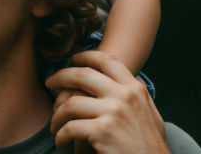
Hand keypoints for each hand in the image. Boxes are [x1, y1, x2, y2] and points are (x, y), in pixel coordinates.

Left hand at [46, 51, 169, 153]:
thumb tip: (122, 81)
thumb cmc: (150, 147)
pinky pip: (70, 127)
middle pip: (83, 75)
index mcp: (136, 89)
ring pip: (71, 102)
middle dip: (61, 77)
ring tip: (54, 125)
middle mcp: (125, 95)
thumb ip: (134, 96)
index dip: (86, 56)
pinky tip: (61, 142)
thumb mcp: (149, 113)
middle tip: (50, 84)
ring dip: (56, 114)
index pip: (107, 60)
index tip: (72, 59)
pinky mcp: (103, 132)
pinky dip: (61, 135)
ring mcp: (114, 112)